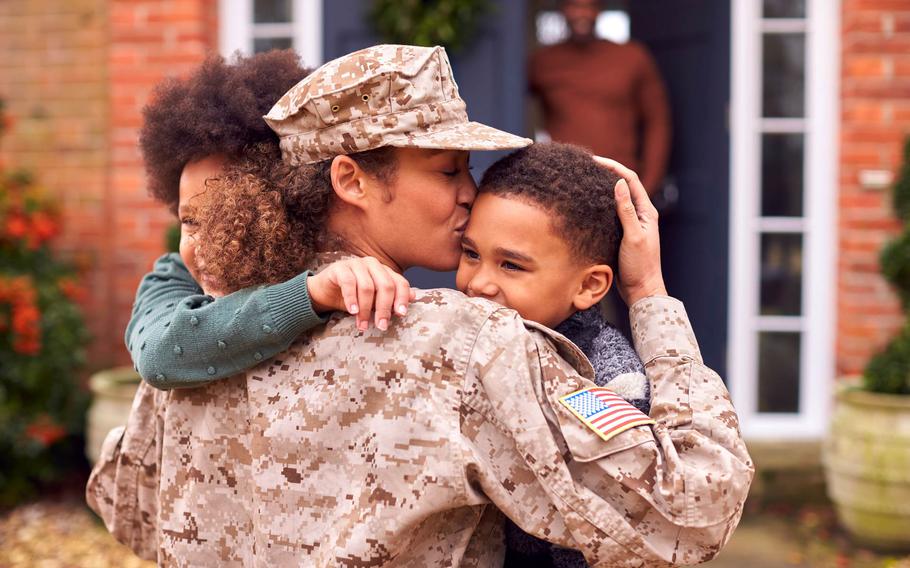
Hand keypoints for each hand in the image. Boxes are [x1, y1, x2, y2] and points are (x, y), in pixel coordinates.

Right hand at [307, 256, 415, 330]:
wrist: (326, 291)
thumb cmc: (354, 297)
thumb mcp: (374, 301)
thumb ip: (391, 299)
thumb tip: (413, 297)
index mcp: (384, 271)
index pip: (400, 282)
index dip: (402, 298)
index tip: (401, 315)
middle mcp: (372, 264)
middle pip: (385, 285)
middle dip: (384, 308)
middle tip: (381, 326)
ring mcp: (356, 264)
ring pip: (367, 287)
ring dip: (365, 309)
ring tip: (363, 325)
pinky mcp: (340, 268)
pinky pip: (349, 283)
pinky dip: (352, 299)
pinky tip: (353, 312)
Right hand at [594, 156, 667, 305]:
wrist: (641, 289)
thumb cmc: (640, 265)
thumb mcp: (633, 237)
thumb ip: (626, 211)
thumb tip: (619, 184)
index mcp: (646, 212)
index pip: (630, 180)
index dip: (614, 167)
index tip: (596, 161)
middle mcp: (639, 214)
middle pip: (623, 186)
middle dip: (607, 173)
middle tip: (586, 167)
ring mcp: (630, 223)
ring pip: (615, 199)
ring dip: (602, 189)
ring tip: (584, 181)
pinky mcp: (622, 233)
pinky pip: (610, 213)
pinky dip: (599, 205)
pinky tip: (586, 205)